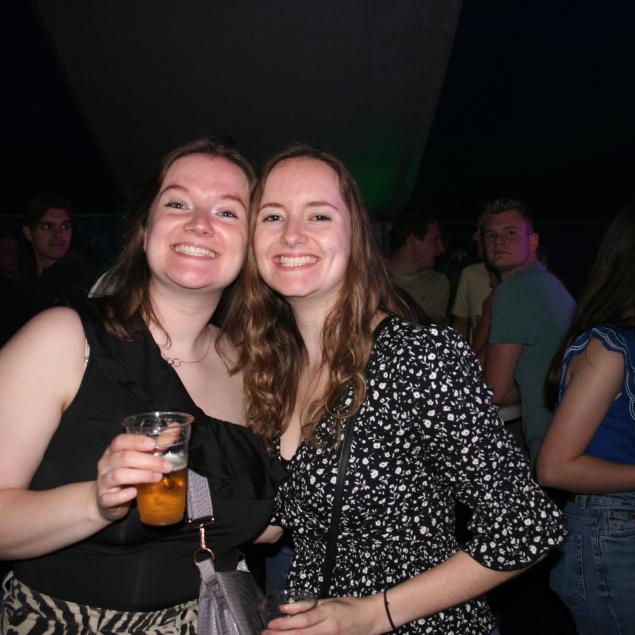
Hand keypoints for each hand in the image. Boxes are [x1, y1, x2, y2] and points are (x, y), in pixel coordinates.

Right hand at [95, 433, 172, 520]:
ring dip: (141, 476)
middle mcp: (105, 464)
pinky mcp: (104, 499)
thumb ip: (158, 443)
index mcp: (113, 450)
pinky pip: (110, 497)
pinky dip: (123, 495)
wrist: (109, 500)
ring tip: (158, 477)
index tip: (154, 444)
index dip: (137, 441)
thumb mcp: (141, 457)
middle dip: (148, 461)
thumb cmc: (129, 473)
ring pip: (118, 475)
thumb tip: (176, 427)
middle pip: (124, 458)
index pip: (120, 441)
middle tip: (166, 466)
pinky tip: (135, 492)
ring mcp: (103, 482)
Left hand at [262, 595, 386, 634]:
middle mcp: (328, 628)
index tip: (270, 625)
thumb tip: (284, 608)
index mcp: (327, 613)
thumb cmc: (349, 606)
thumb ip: (306, 605)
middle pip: (301, 634)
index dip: (285, 624)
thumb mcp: (328, 600)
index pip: (302, 620)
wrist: (370, 618)